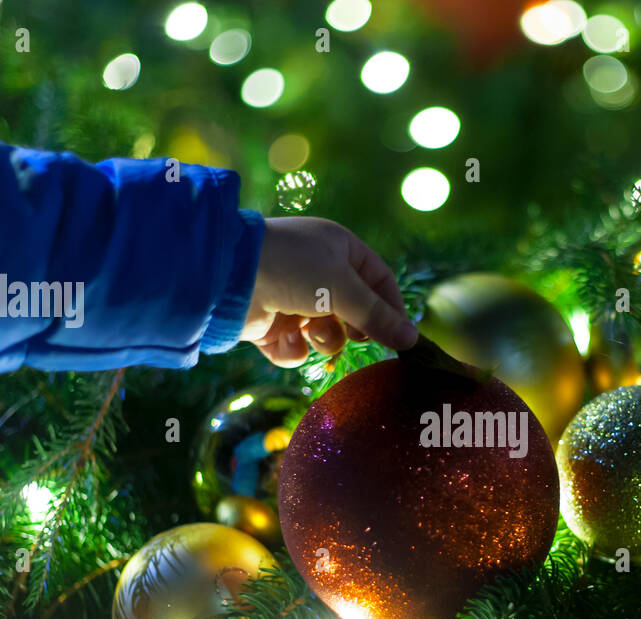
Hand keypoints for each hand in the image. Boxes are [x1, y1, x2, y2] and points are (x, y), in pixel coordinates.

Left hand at [243, 217, 417, 366]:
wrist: (228, 276)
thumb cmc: (293, 267)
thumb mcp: (344, 288)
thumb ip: (378, 317)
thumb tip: (412, 340)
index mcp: (338, 249)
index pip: (379, 280)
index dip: (391, 307)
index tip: (401, 335)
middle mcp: (317, 272)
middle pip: (355, 311)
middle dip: (355, 327)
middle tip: (355, 334)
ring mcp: (293, 300)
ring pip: (327, 333)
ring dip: (324, 338)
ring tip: (312, 331)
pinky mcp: (271, 326)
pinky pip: (295, 348)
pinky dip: (292, 349)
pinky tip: (282, 338)